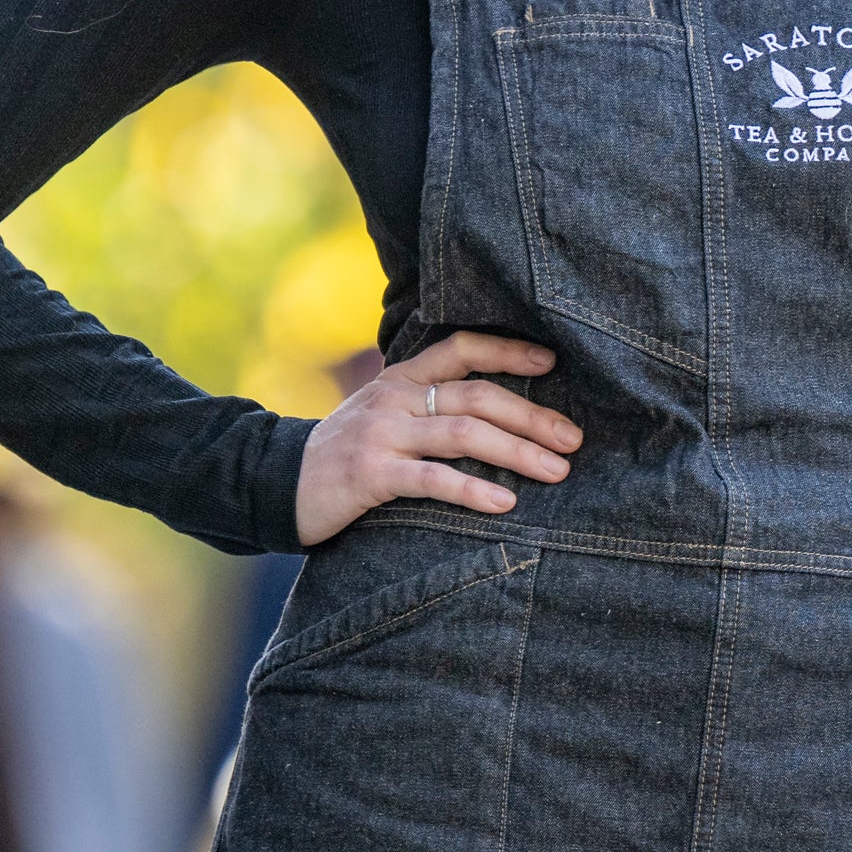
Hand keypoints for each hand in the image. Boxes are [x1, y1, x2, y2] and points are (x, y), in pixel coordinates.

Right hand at [293, 331, 575, 544]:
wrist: (277, 482)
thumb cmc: (344, 454)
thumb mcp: (382, 416)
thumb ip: (426, 406)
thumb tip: (497, 417)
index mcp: (401, 379)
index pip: (462, 349)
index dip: (508, 351)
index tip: (553, 362)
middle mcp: (394, 398)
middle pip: (476, 396)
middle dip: (532, 416)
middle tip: (574, 439)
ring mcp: (381, 434)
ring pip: (464, 435)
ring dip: (518, 453)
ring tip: (557, 471)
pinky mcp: (370, 474)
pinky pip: (432, 479)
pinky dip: (473, 491)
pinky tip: (505, 503)